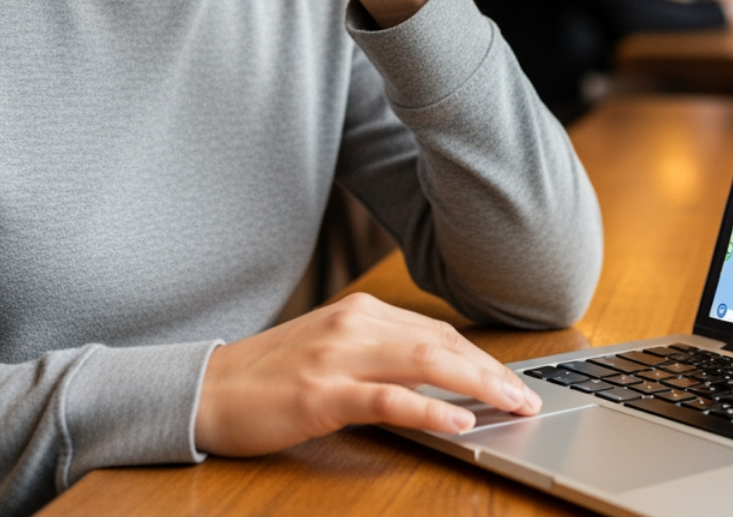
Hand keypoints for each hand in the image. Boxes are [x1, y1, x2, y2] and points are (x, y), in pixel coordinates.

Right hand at [194, 293, 542, 456]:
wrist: (203, 389)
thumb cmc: (268, 377)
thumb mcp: (330, 353)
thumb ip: (379, 357)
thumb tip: (437, 379)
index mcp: (359, 312)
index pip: (438, 332)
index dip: (481, 358)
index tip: (513, 381)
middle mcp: (354, 324)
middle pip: (441, 343)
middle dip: (492, 371)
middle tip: (529, 399)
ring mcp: (337, 357)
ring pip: (424, 363)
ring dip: (477, 386)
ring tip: (512, 407)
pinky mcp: (321, 393)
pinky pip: (388, 400)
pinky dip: (429, 409)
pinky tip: (459, 421)